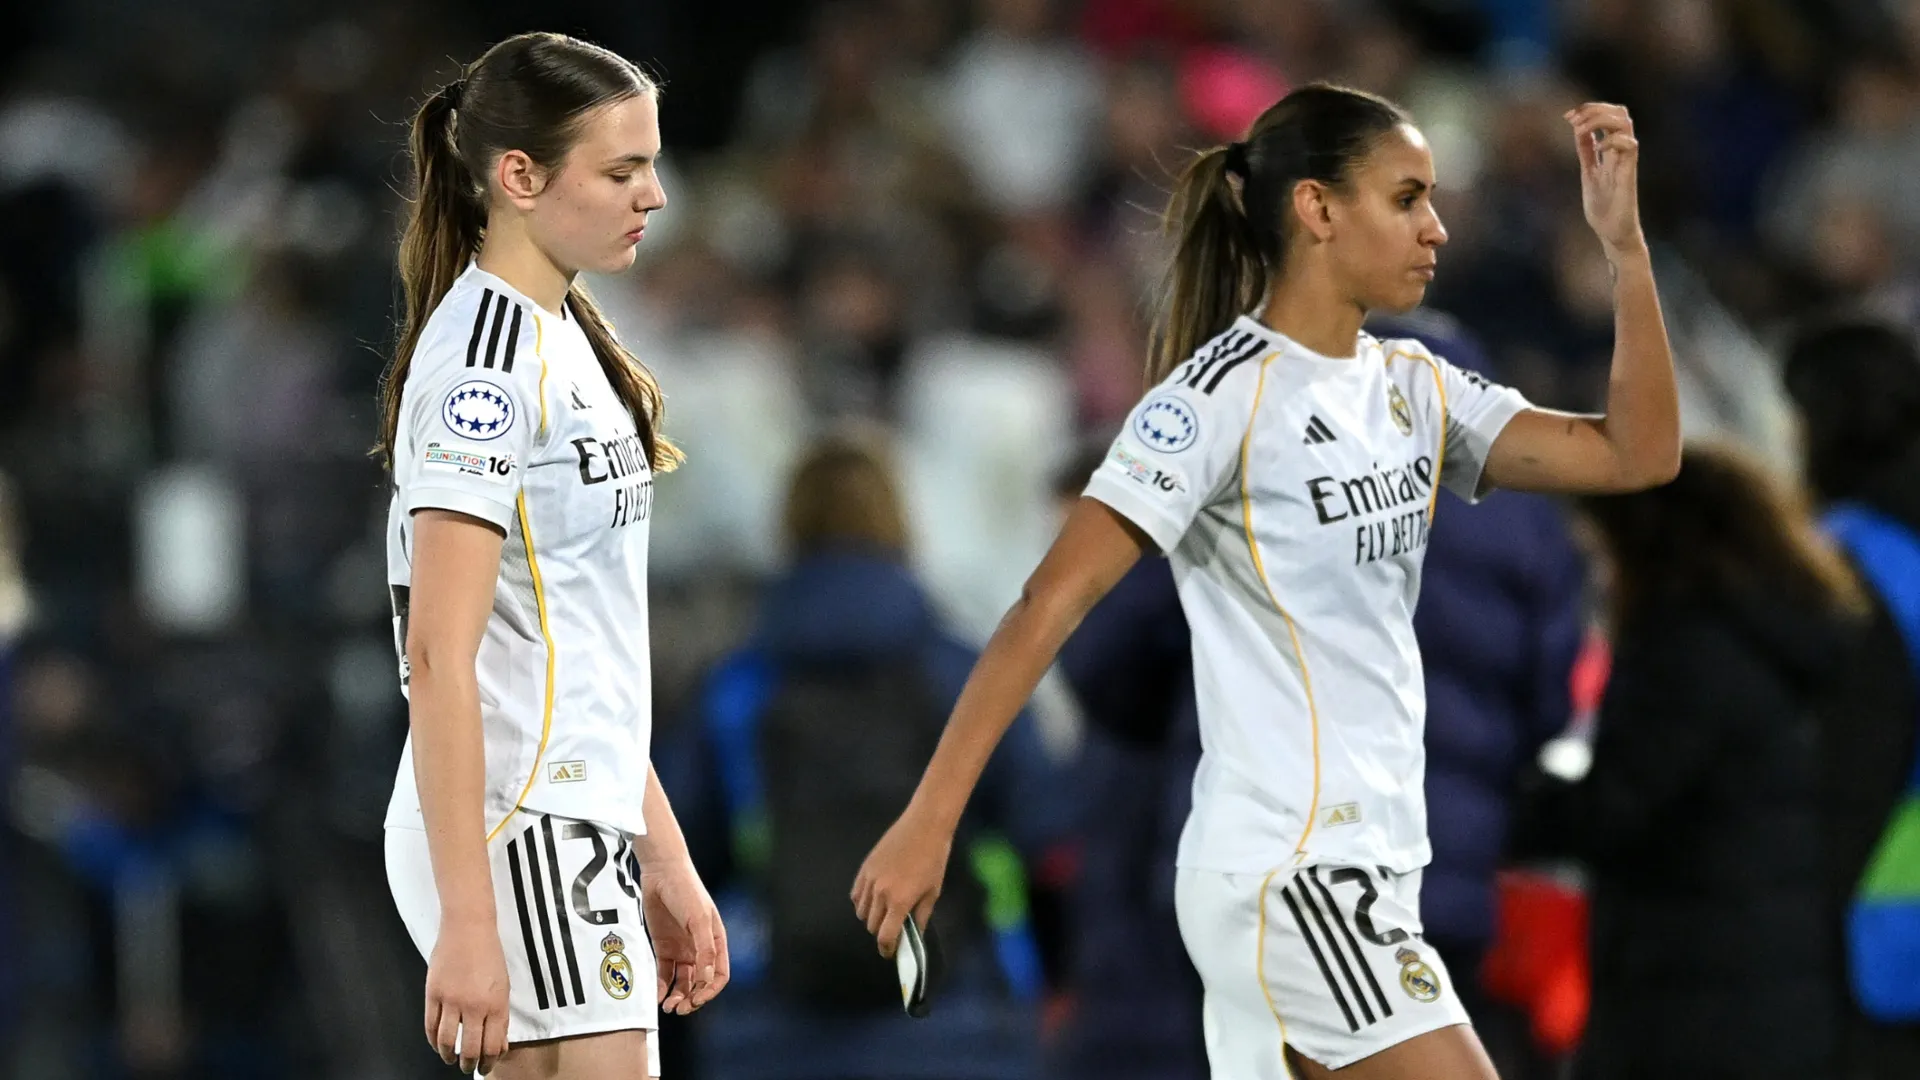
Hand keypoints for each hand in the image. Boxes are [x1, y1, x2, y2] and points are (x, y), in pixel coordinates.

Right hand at [424, 915, 510, 1074]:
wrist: (469, 928)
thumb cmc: (490, 956)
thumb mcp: (503, 987)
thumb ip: (501, 1017)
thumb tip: (497, 1045)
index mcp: (496, 1005)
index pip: (492, 1046)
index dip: (488, 1062)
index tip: (485, 1068)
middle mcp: (474, 1006)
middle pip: (470, 1048)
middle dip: (469, 1064)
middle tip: (467, 1068)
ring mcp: (451, 1000)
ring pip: (447, 1041)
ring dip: (448, 1055)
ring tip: (450, 1059)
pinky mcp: (433, 993)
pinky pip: (430, 1025)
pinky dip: (433, 1040)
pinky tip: (437, 1044)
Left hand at [641, 857, 728, 1014]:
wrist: (661, 872)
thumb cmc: (687, 891)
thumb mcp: (699, 920)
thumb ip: (704, 950)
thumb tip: (708, 980)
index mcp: (716, 941)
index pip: (719, 975)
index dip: (710, 991)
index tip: (697, 1000)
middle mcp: (700, 948)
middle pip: (700, 982)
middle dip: (693, 999)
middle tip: (680, 1010)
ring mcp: (682, 948)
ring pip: (682, 981)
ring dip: (678, 996)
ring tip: (668, 1007)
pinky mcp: (663, 946)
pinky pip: (664, 972)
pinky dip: (662, 986)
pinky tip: (657, 996)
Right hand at [851, 806, 951, 958]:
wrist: (924, 826)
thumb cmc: (934, 859)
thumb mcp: (932, 892)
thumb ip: (921, 917)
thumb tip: (915, 936)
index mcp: (899, 902)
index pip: (885, 936)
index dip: (887, 949)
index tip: (890, 953)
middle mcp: (880, 894)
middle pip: (872, 926)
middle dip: (882, 933)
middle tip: (893, 930)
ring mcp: (869, 880)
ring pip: (862, 912)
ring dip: (872, 918)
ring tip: (885, 913)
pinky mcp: (864, 868)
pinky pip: (856, 895)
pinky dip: (862, 903)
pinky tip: (873, 901)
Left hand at [1567, 103, 1644, 258]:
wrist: (1612, 232)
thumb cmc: (1603, 206)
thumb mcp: (1588, 172)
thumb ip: (1587, 151)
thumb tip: (1579, 130)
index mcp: (1610, 150)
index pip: (1609, 116)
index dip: (1590, 110)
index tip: (1568, 116)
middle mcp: (1620, 151)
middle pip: (1620, 113)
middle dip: (1596, 108)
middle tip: (1574, 118)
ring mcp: (1625, 161)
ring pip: (1625, 123)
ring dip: (1601, 119)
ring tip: (1582, 128)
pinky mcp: (1629, 174)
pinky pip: (1630, 146)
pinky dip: (1612, 140)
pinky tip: (1599, 148)